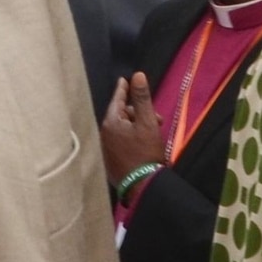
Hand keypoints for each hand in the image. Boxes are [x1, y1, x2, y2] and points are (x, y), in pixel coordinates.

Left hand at [101, 72, 165, 189]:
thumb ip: (141, 98)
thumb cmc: (145, 152)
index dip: (123, 89)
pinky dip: (131, 139)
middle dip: (139, 114)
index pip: (117, 100)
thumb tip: (137, 75)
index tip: (124, 80)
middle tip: (158, 120)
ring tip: (154, 135)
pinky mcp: (111, 162)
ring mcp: (106, 150)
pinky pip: (121, 142)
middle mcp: (104, 135)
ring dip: (137, 127)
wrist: (142, 185)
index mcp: (111, 123)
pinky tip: (143, 146)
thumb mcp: (147, 122)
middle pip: (122, 116)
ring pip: (122, 130)